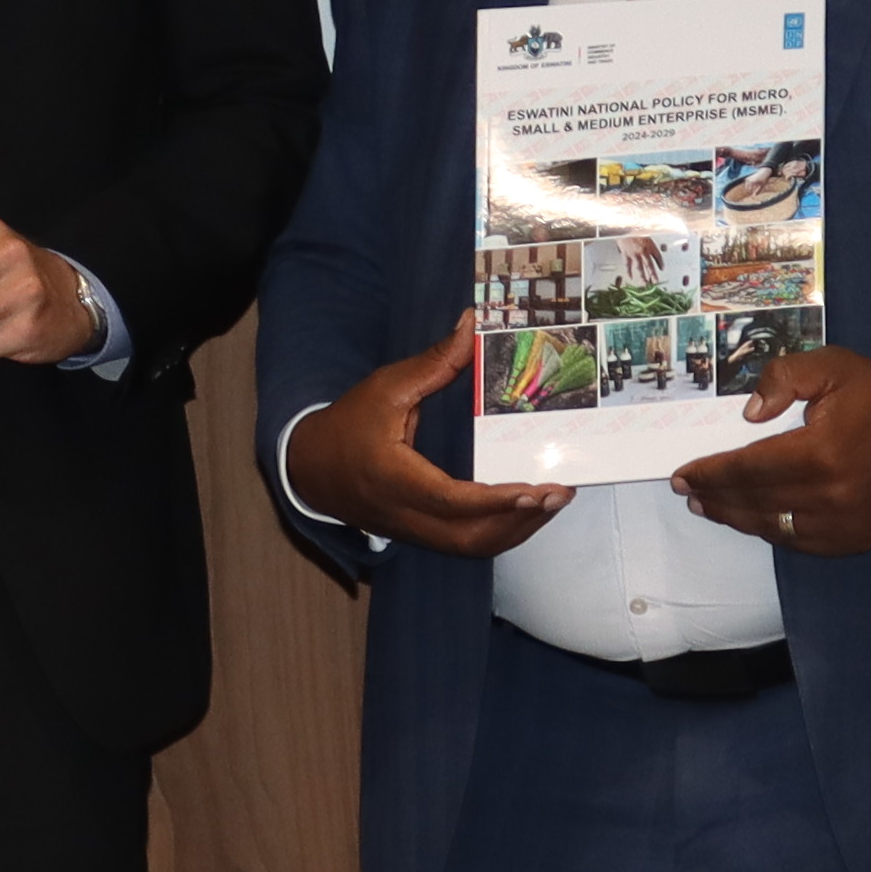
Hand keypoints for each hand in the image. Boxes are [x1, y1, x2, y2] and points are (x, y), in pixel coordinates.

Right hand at [285, 324, 572, 559]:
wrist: (311, 469)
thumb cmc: (348, 424)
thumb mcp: (386, 387)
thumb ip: (435, 363)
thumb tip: (473, 324)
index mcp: (393, 478)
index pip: (450, 500)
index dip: (494, 502)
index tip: (532, 491)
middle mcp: (405, 514)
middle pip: (470, 537)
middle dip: (520, 521)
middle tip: (559, 494)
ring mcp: (414, 531)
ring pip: (472, 547)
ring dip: (517, 531)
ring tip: (552, 503)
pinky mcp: (421, 535)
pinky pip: (466, 544)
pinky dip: (501, 533)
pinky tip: (525, 512)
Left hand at [667, 348, 870, 558]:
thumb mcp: (834, 365)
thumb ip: (785, 378)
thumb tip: (749, 415)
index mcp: (819, 453)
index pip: (747, 469)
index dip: (710, 474)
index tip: (683, 476)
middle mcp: (828, 498)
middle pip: (754, 503)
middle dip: (716, 498)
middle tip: (689, 493)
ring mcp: (843, 525)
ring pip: (773, 528)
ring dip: (738, 518)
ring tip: (712, 507)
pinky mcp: (856, 539)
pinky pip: (801, 542)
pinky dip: (773, 531)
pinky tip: (756, 519)